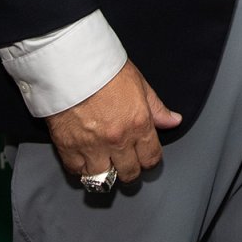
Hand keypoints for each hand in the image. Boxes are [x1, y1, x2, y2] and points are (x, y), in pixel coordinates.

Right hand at [44, 59, 181, 184]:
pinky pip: (76, 171)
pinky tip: (84, 159)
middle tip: (125, 161)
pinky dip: (80, 168)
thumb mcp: (139, 83)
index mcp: (138, 123)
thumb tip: (173, 121)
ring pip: (103, 178)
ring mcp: (92, 146)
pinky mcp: (68, 147)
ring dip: (105, 173)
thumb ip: (157, 108)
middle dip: (129, 169)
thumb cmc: (104, 68)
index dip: (149, 159)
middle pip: (129, 173)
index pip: (151, 158)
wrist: (71, 63)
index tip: (144, 156)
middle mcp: (117, 139)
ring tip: (104, 163)